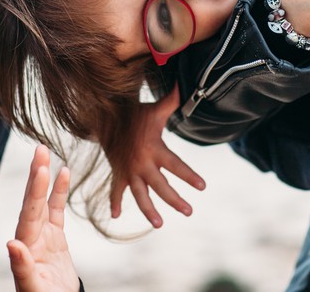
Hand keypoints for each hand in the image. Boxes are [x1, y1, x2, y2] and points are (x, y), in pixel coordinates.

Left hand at [7, 145, 80, 291]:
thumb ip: (22, 268)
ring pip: (42, 200)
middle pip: (32, 201)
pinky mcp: (54, 237)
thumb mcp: (32, 288)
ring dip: (44, 177)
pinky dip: (59, 191)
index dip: (35, 193)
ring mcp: (42, 235)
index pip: (29, 214)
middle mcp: (30, 237)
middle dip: (36, 175)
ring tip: (45, 152)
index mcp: (25, 248)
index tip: (41, 170)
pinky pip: (56, 209)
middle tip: (39, 149)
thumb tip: (12, 244)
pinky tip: (63, 171)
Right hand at [108, 89, 205, 227]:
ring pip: (140, 195)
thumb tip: (186, 85)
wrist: (106, 117)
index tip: (202, 187)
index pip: (176, 165)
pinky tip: (115, 216)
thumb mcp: (155, 109)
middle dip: (175, 200)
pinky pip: (115, 190)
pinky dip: (114, 202)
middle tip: (189, 211)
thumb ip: (172, 101)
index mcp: (154, 149)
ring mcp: (129, 171)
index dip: (189, 176)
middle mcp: (142, 163)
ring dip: (149, 210)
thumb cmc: (136, 114)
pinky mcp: (118, 173)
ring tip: (160, 224)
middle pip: (161, 186)